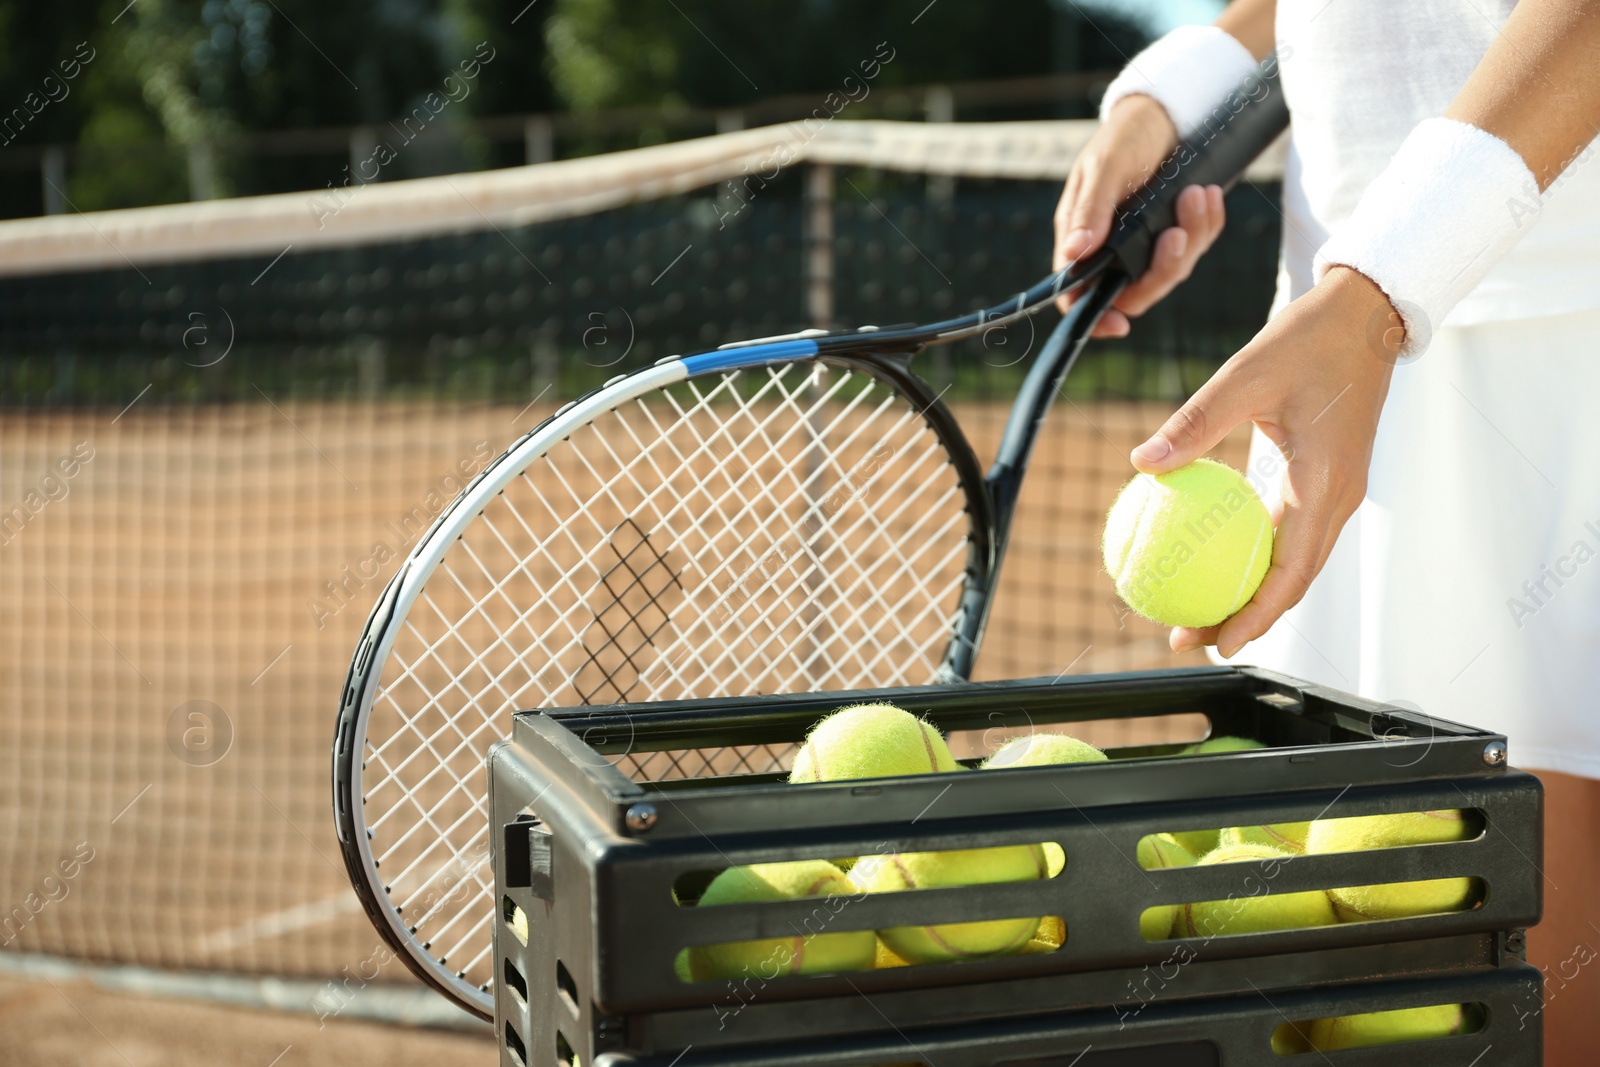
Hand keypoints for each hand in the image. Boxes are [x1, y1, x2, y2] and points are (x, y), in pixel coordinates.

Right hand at [1053, 94, 1226, 336]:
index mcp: (1082, 239)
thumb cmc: (1124, 137)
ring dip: (1191, 238)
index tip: (1119, 325)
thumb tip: (1074, 253)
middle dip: (1163, 268)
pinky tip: (1209, 197)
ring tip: (1199, 195)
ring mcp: (1145, 246)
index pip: (1078, 295)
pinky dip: (1207, 226)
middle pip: (1135, 292)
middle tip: (1178, 232)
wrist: (1162, 113)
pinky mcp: (1174, 234)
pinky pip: (1194, 248)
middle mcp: (1111, 251)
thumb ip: (1091, 210)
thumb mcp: (1106, 167)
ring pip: (1171, 272)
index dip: (1093, 318)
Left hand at [1129, 266, 1402, 656]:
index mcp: (1325, 482)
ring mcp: (1336, 492)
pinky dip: (1254, 555)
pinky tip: (1211, 555)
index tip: (1217, 642)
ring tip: (1194, 610)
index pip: (1291, 571)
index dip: (1256, 614)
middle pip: (1291, 581)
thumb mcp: (1245, 374)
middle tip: (1187, 636)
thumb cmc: (1308, 340)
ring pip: (1292, 562)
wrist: (1365, 314)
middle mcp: (1338, 497)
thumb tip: (1140, 463)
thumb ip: (1196, 422)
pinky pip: (1289, 532)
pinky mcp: (1326, 480)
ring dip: (1250, 592)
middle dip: (1244, 617)